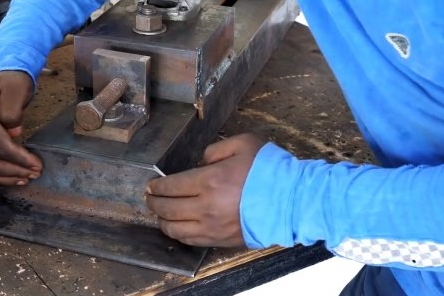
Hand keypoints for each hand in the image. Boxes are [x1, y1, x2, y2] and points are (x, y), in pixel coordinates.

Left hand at [145, 134, 266, 246]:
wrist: (294, 200)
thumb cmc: (270, 169)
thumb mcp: (243, 143)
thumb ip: (216, 149)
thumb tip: (202, 161)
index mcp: (208, 181)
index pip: (170, 186)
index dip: (156, 186)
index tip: (150, 185)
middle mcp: (205, 206)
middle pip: (167, 209)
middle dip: (153, 203)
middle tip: (149, 198)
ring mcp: (212, 227)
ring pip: (175, 229)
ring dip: (162, 222)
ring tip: (159, 215)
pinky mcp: (221, 240)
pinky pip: (191, 241)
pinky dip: (178, 235)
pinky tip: (176, 228)